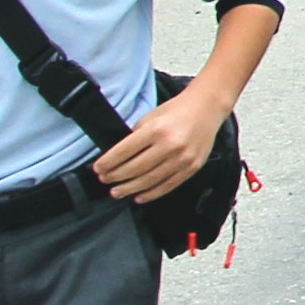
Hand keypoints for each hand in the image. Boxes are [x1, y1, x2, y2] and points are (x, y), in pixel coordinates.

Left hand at [91, 81, 233, 203]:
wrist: (206, 108)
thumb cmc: (176, 111)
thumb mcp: (150, 117)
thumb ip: (135, 137)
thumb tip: (117, 159)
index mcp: (156, 129)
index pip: (124, 151)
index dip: (108, 163)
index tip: (98, 169)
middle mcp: (170, 145)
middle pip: (135, 168)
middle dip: (116, 176)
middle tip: (105, 180)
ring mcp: (183, 158)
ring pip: (150, 180)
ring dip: (130, 188)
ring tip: (117, 192)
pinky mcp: (192, 167)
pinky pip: (168, 185)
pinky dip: (152, 193)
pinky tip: (139, 196)